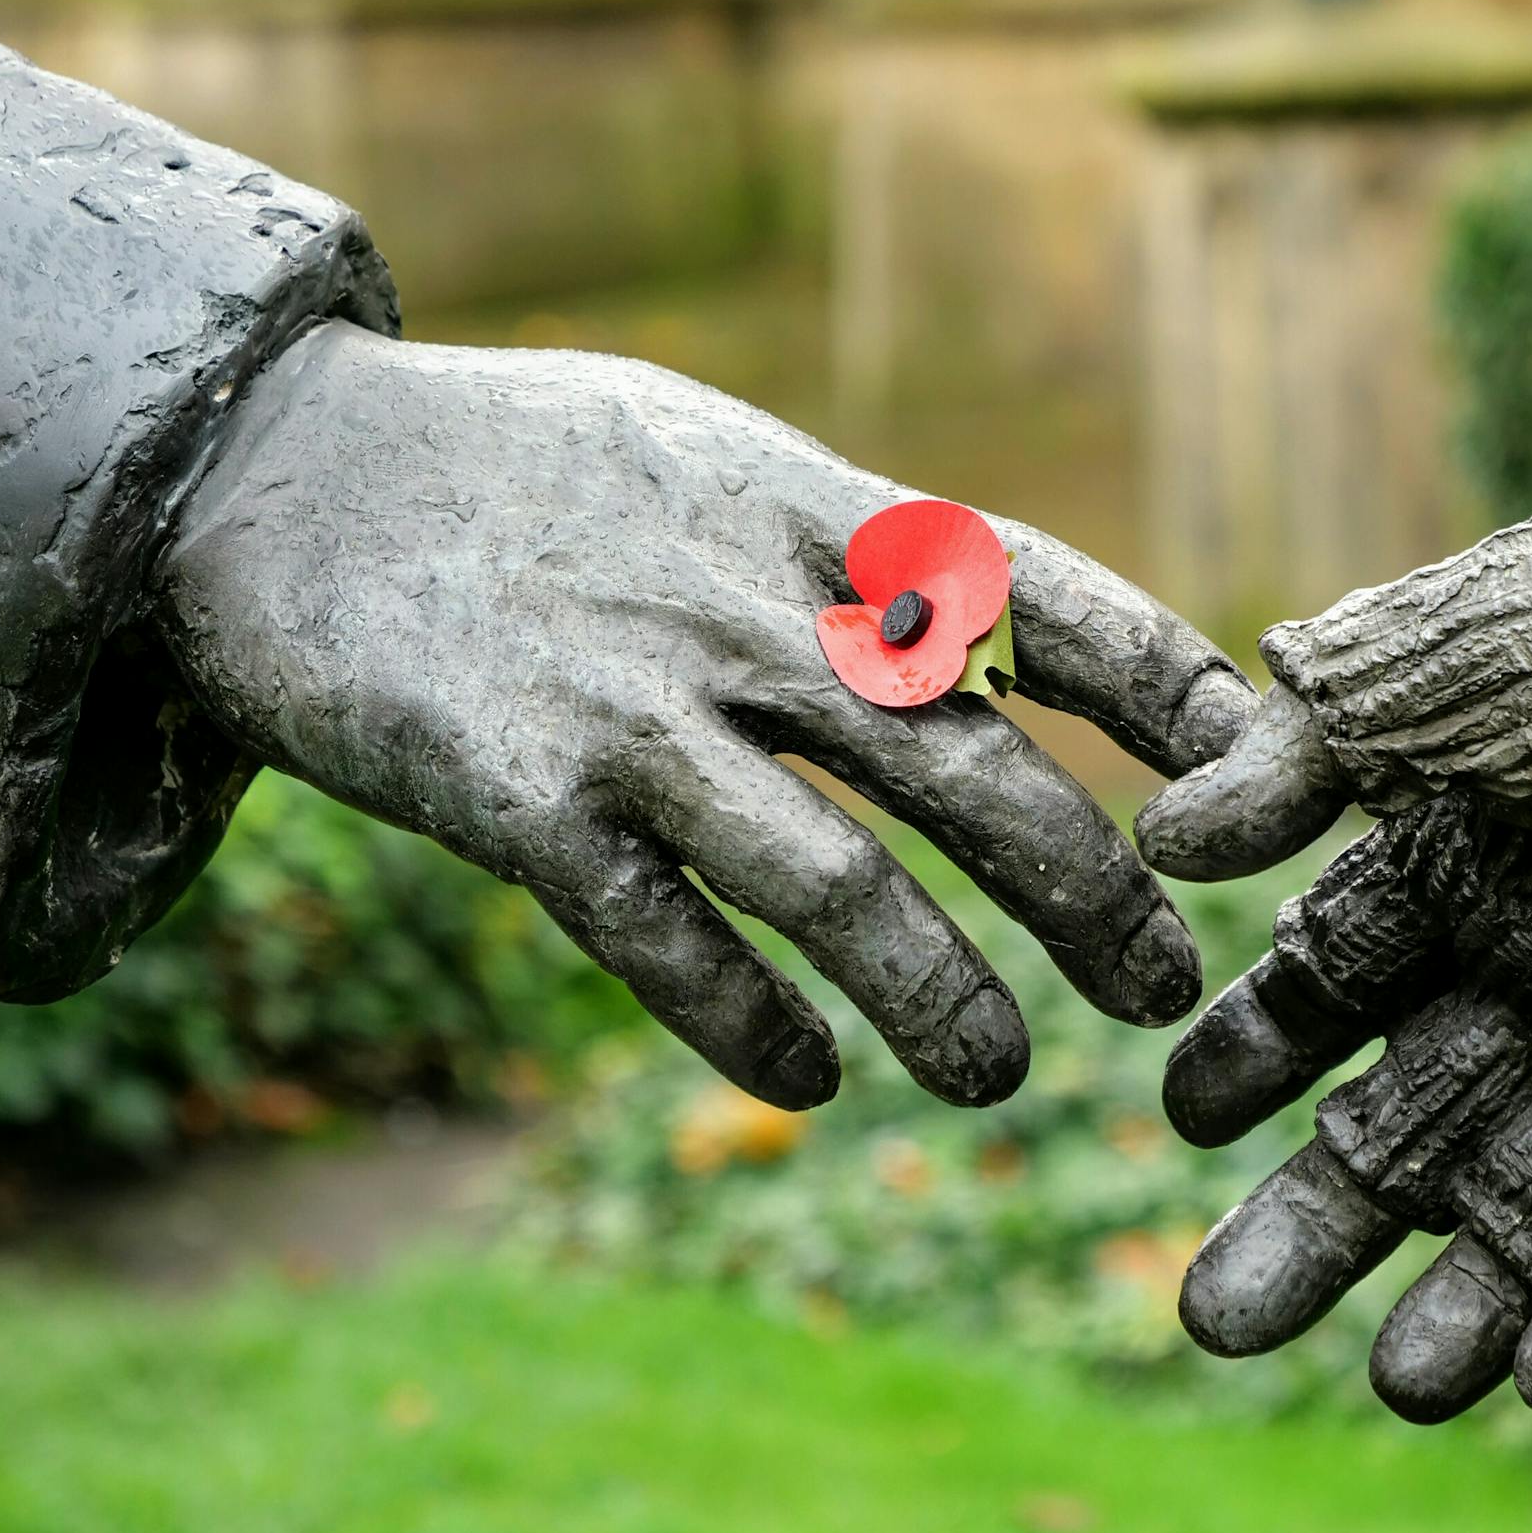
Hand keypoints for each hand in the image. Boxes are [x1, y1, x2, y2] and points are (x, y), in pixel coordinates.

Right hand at [159, 323, 1254, 1109]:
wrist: (276, 470)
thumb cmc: (529, 468)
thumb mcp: (717, 454)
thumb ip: (852, 546)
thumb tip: (1007, 637)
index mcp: (812, 508)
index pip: (1042, 596)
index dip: (1169, 693)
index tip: (1255, 783)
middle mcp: (743, 607)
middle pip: (971, 768)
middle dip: (1090, 892)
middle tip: (1167, 990)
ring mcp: (629, 709)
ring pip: (835, 881)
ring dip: (939, 997)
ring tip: (1002, 1078)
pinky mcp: (516, 804)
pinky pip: (666, 944)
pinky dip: (749, 1026)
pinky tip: (808, 1078)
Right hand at [1139, 461, 1531, 1416]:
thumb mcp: (1455, 663)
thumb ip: (1307, 747)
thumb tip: (1175, 839)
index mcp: (1491, 847)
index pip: (1351, 975)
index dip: (1265, 1051)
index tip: (1185, 1123)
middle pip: (1427, 1121)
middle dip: (1327, 1223)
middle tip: (1223, 1323)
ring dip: (1478, 1300)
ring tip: (1407, 1390)